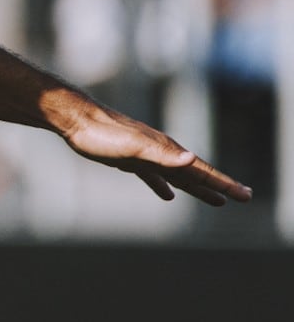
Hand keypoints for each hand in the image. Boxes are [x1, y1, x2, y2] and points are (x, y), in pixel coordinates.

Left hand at [61, 108, 251, 204]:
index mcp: (167, 151)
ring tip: (215, 201)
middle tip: (243, 198)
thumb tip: (192, 159)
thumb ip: (162, 154)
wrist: (77, 120)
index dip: (224, 184)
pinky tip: (168, 195)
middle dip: (219, 186)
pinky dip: (163, 186)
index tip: (245, 195)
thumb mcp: (133, 146)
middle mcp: (161, 152)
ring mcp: (146, 156)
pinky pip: (153, 176)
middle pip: (196, 174)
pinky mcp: (129, 159)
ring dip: (196, 188)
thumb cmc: (102, 134)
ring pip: (178, 176)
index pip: (202, 170)